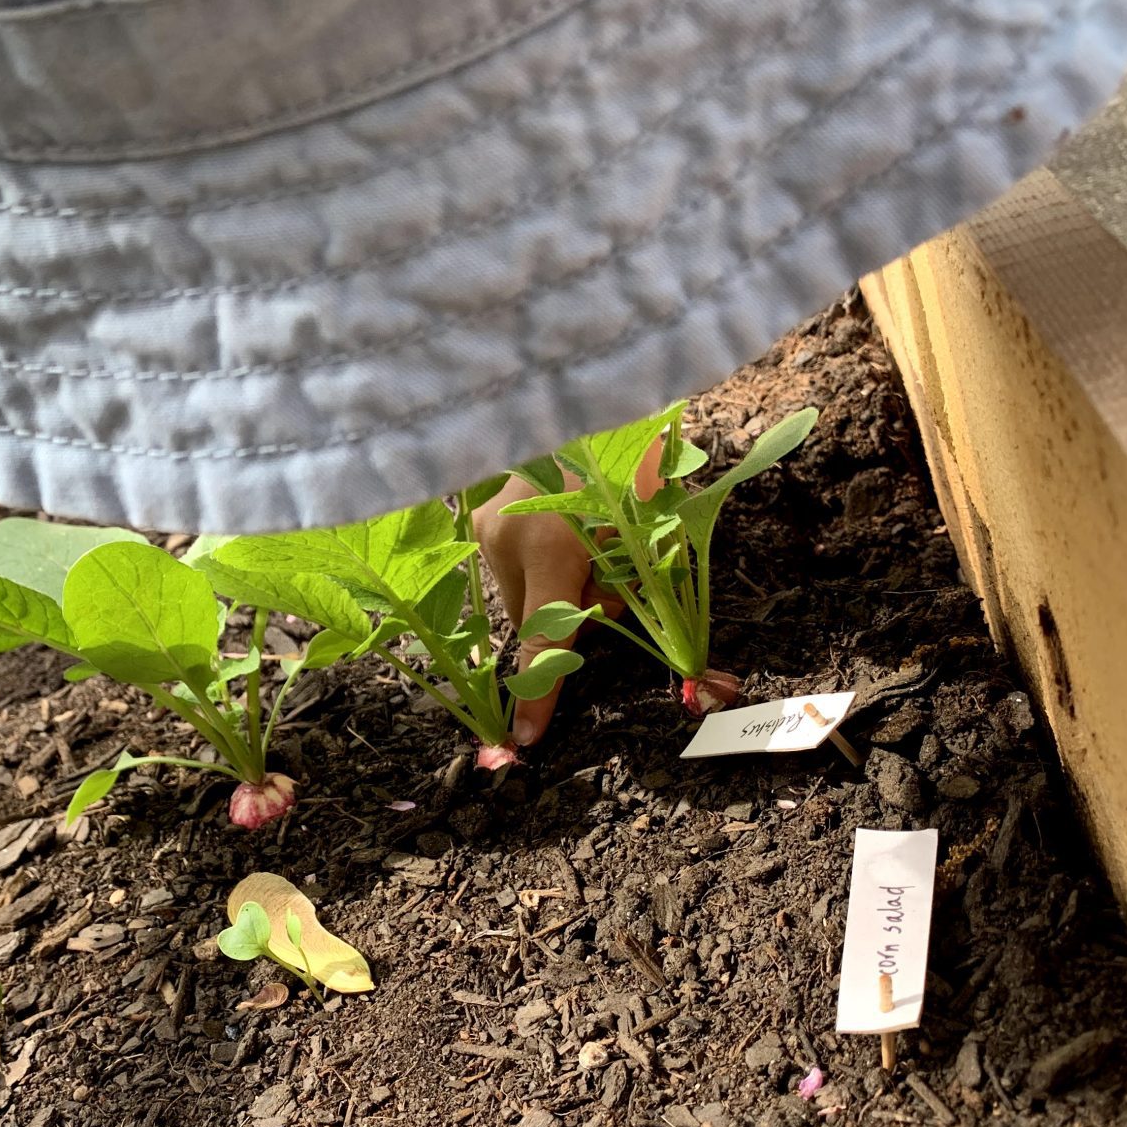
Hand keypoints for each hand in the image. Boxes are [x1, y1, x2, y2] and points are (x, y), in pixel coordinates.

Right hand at [473, 446, 660, 745]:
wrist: (588, 385)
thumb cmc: (632, 449)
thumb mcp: (647, 522)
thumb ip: (626, 585)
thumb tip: (611, 625)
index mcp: (550, 548)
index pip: (543, 641)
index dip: (538, 694)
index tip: (524, 740)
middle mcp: (504, 538)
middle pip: (536, 618)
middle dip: (571, 612)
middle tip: (609, 565)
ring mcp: (485, 521)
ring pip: (523, 588)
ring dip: (555, 580)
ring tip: (588, 528)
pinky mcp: (479, 507)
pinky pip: (511, 558)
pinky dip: (538, 553)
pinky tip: (561, 518)